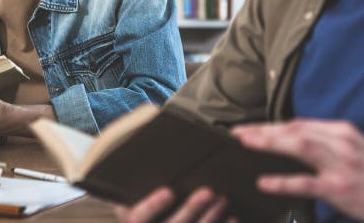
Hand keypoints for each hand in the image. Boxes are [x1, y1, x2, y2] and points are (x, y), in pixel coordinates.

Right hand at [114, 187, 235, 222]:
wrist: (152, 217)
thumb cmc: (141, 196)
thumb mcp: (132, 188)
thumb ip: (140, 176)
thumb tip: (153, 149)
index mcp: (130, 218)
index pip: (137, 217)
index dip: (153, 205)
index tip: (169, 190)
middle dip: (191, 209)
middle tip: (208, 191)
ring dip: (210, 218)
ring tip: (223, 198)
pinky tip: (232, 218)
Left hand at [232, 120, 363, 221]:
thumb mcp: (355, 150)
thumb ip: (327, 144)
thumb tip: (293, 143)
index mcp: (342, 131)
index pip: (299, 124)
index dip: (271, 126)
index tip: (250, 129)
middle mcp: (341, 142)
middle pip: (294, 129)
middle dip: (263, 130)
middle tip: (237, 133)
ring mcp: (341, 165)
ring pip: (298, 146)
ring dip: (268, 143)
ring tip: (244, 144)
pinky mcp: (342, 188)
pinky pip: (306, 182)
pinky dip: (282, 181)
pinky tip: (264, 182)